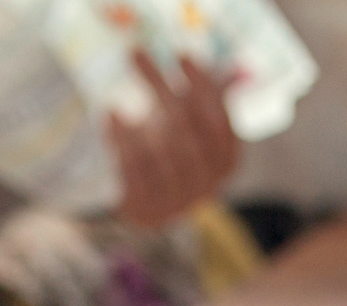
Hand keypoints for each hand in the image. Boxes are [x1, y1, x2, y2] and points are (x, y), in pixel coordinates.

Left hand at [109, 51, 240, 230]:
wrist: (149, 209)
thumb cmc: (175, 157)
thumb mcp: (195, 129)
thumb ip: (214, 101)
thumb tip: (235, 72)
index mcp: (226, 163)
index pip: (218, 118)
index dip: (201, 85)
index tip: (181, 54)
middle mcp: (207, 185)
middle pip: (185, 130)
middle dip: (161, 89)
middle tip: (137, 54)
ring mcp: (176, 201)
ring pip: (158, 152)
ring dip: (137, 119)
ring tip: (117, 97)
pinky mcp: (146, 209)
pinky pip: (132, 168)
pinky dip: (121, 139)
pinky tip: (111, 115)